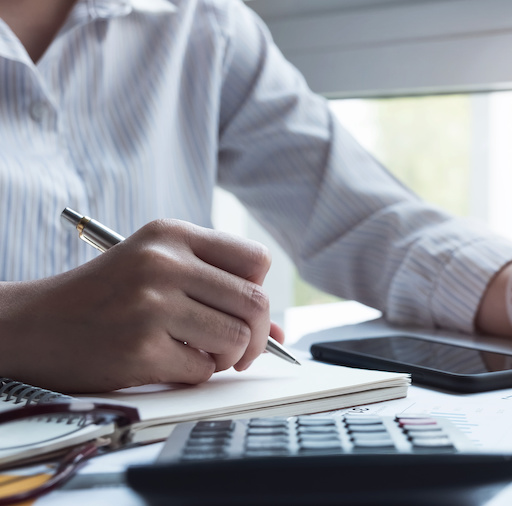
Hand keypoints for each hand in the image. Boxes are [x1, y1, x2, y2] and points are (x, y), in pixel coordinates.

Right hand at [0, 219, 281, 392]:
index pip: (256, 260)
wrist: (31, 325)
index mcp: (171, 235)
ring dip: (228, 357)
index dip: (258, 290)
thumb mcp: (156, 271)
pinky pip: (203, 370)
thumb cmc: (102, 297)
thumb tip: (282, 333)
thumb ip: (219, 291)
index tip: (244, 308)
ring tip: (201, 353)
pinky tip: (168, 361)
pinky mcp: (141, 348)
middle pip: (255, 303)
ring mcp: (151, 306)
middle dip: (259, 336)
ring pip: (236, 339)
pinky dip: (194, 373)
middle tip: (242, 349)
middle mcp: (163, 264)